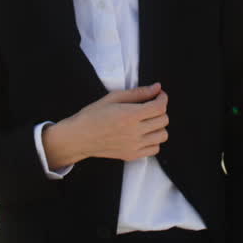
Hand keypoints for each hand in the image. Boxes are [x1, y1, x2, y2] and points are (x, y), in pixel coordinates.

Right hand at [43, 83, 168, 166]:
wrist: (79, 137)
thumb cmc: (93, 115)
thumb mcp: (113, 98)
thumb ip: (138, 93)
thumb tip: (157, 87)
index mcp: (130, 115)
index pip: (160, 107)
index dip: (163, 98)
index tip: (158, 95)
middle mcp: (135, 132)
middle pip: (164, 120)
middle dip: (160, 110)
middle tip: (151, 106)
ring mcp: (134, 146)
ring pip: (163, 135)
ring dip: (159, 125)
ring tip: (148, 121)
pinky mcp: (132, 155)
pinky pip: (155, 149)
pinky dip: (154, 140)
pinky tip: (144, 134)